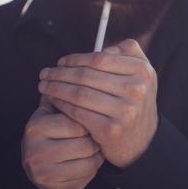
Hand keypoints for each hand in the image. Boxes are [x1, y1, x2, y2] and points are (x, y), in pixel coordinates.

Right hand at [21, 95, 103, 188]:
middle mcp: (34, 150)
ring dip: (97, 152)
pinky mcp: (54, 188)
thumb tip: (90, 64)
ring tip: (95, 144)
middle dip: (96, 136)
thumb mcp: (56, 109)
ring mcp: (42, 172)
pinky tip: (91, 159)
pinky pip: (87, 176)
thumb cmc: (57, 129)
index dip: (91, 117)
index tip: (98, 113)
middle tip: (100, 130)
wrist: (44, 164)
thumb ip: (69, 90)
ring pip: (88, 161)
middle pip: (84, 142)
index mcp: (35, 126)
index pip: (76, 120)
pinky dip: (94, 167)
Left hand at [38, 39, 158, 168]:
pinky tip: (53, 101)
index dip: (76, 59)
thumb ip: (127, 52)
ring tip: (44, 86)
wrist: (142, 142)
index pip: (100, 59)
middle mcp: (136, 90)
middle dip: (60, 73)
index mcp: (142, 71)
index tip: (61, 62)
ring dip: (56, 88)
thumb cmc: (135, 102)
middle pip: (87, 76)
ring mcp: (124, 111)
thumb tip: (100, 46)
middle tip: (45, 73)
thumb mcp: (142, 74)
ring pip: (79, 94)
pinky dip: (61, 105)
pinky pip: (78, 112)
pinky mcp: (110, 130)